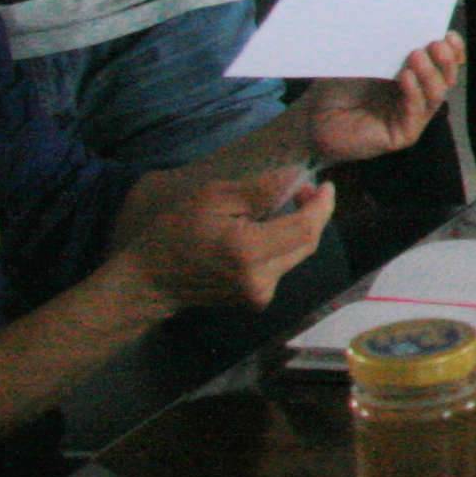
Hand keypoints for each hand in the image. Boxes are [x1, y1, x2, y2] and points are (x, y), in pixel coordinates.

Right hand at [118, 169, 336, 314]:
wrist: (150, 281)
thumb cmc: (176, 233)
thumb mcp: (213, 199)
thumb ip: (260, 190)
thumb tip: (298, 176)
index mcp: (248, 252)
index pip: (306, 228)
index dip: (322, 205)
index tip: (326, 184)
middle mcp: (261, 279)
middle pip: (308, 243)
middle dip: (314, 213)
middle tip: (305, 190)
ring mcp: (260, 295)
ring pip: (298, 254)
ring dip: (299, 228)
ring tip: (284, 206)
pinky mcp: (257, 301)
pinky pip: (283, 266)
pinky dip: (283, 244)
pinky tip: (267, 231)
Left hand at [301, 36, 463, 164]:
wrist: (312, 118)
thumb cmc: (336, 87)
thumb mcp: (364, 60)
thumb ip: (386, 47)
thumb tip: (405, 23)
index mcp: (413, 76)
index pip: (443, 64)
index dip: (452, 50)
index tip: (449, 34)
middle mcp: (417, 96)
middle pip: (446, 79)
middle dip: (446, 61)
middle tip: (436, 44)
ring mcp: (411, 117)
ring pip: (436, 96)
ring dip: (430, 74)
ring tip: (416, 56)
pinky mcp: (402, 135)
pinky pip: (415, 112)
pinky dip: (414, 93)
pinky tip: (405, 77)